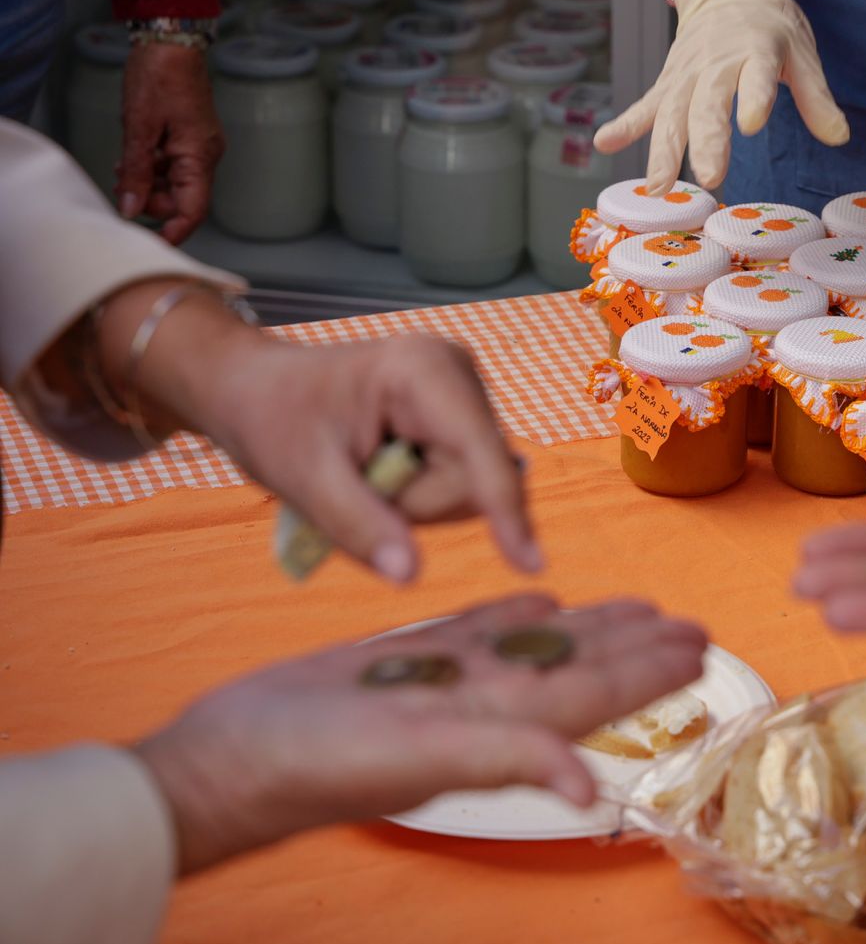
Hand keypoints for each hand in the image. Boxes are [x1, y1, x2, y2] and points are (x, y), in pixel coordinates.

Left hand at [116, 42, 224, 244]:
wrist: (173, 42)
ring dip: (148, 183)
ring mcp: (201, 148)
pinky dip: (153, 168)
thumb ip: (136, 172)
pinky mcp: (192, 139)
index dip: (173, 232)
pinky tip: (134, 157)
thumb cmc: (160, 77)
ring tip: (123, 168)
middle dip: (150, 201)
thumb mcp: (139, 127)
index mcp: (199, 157)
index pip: (192, 210)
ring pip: (175, 183)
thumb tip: (131, 209)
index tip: (150, 243)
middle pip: (181, 200)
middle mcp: (206, 156)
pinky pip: (175, 166)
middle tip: (121, 187)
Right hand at [134, 595, 708, 872]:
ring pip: (536, 649)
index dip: (649, 673)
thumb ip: (507, 760)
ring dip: (588, 628)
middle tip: (689, 623)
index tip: (700, 649)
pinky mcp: (403, 665)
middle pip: (579, 670)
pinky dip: (514, 616)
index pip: (594, 696)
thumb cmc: (313, 765)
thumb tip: (590, 788)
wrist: (225, 759)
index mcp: (498, 729)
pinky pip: (477, 633)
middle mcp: (482, 707)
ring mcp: (444, 685)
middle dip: (636, 647)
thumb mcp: (416, 757)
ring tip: (635, 606)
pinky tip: (541, 601)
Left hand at [189, 332, 542, 582]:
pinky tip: (382, 472)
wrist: (258, 390)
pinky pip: (461, 485)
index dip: (505, 511)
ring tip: (360, 473)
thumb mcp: (302, 479)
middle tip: (351, 482)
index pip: (479, 455)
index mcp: (423, 371)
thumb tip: (409, 573)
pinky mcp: (461, 419)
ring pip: (470, 490)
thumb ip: (358, 526)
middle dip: (414, 504)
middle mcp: (458, 375)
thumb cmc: (272, 419)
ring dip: (413, 503)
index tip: (530, 564)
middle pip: (473, 481)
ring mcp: (464, 396)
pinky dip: (419, 495)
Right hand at [593, 0, 847, 192]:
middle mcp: (715, 63)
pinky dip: (625, 125)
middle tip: (709, 178)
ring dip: (664, 150)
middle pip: (707, 105)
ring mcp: (687, 74)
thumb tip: (838, 137)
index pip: (754, 75)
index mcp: (754, 50)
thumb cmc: (771, 26)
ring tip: (659, 186)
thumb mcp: (801, 53)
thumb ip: (817, 98)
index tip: (751, 124)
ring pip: (671, 113)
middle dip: (706, 142)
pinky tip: (604, 144)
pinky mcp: (669, 82)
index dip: (753, 98)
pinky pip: (645, 107)